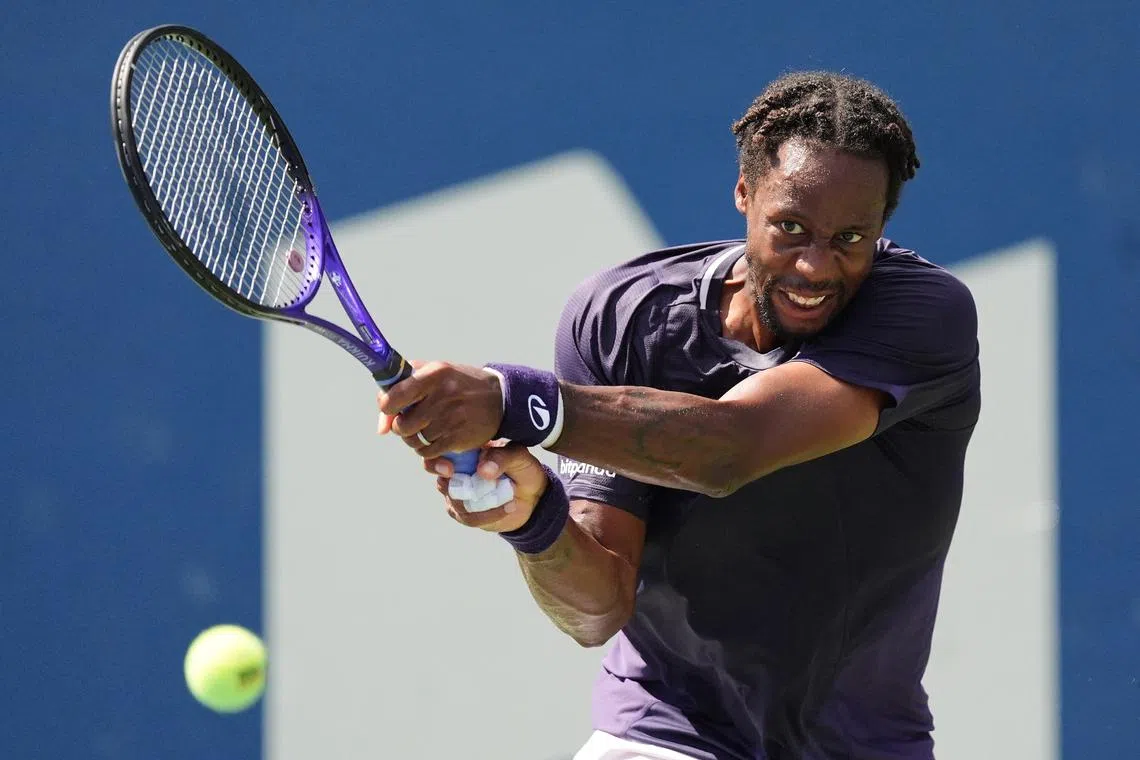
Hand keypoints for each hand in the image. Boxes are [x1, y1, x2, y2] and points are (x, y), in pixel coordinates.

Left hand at [377, 360, 502, 456]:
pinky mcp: (459, 438)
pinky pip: (429, 452)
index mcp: (433, 374)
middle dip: (402, 427)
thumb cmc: (457, 384)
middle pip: (402, 425)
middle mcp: (443, 395)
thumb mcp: (432, 374)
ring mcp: (452, 418)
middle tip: (412, 421)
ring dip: (415, 439)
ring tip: (425, 429)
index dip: (387, 406)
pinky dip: (427, 450)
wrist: (499, 397)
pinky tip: (436, 438)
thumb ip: (400, 391)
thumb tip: (382, 429)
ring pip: (414, 441)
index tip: (392, 406)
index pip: (394, 397)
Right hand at [425, 444, 549, 532]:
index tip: (449, 468)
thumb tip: (482, 469)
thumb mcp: (519, 457)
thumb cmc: (523, 469)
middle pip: (440, 479)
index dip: (436, 461)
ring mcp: (461, 495)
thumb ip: (502, 457)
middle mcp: (459, 473)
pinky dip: (488, 515)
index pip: (440, 454)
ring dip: (478, 501)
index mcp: (466, 453)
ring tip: (508, 494)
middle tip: (462, 483)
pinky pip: (469, 517)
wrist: (535, 498)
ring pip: (454, 501)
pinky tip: (508, 507)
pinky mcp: (467, 514)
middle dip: (445, 482)